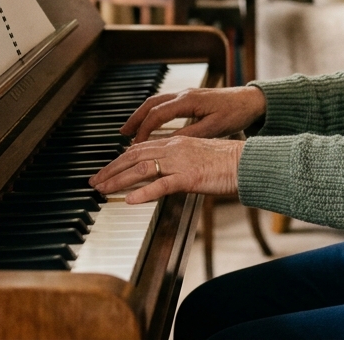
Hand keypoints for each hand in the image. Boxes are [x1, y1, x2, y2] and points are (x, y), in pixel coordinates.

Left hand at [90, 136, 243, 204]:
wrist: (249, 163)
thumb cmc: (229, 163)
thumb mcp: (198, 158)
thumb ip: (178, 163)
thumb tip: (163, 175)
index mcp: (177, 142)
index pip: (140, 148)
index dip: (119, 159)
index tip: (106, 170)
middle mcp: (175, 148)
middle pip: (134, 156)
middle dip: (111, 169)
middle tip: (94, 181)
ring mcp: (181, 162)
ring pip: (142, 168)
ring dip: (119, 180)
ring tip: (103, 190)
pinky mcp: (190, 177)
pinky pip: (162, 185)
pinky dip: (143, 192)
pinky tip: (130, 200)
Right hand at [120, 85, 266, 143]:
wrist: (252, 100)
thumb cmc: (236, 113)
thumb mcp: (213, 128)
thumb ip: (189, 135)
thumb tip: (167, 144)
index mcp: (188, 101)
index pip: (157, 115)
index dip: (144, 130)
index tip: (134, 145)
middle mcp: (184, 94)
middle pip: (151, 104)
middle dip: (135, 119)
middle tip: (122, 134)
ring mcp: (187, 94)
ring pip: (156, 102)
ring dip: (141, 115)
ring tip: (130, 129)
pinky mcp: (191, 97)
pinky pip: (165, 103)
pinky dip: (153, 112)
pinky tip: (150, 122)